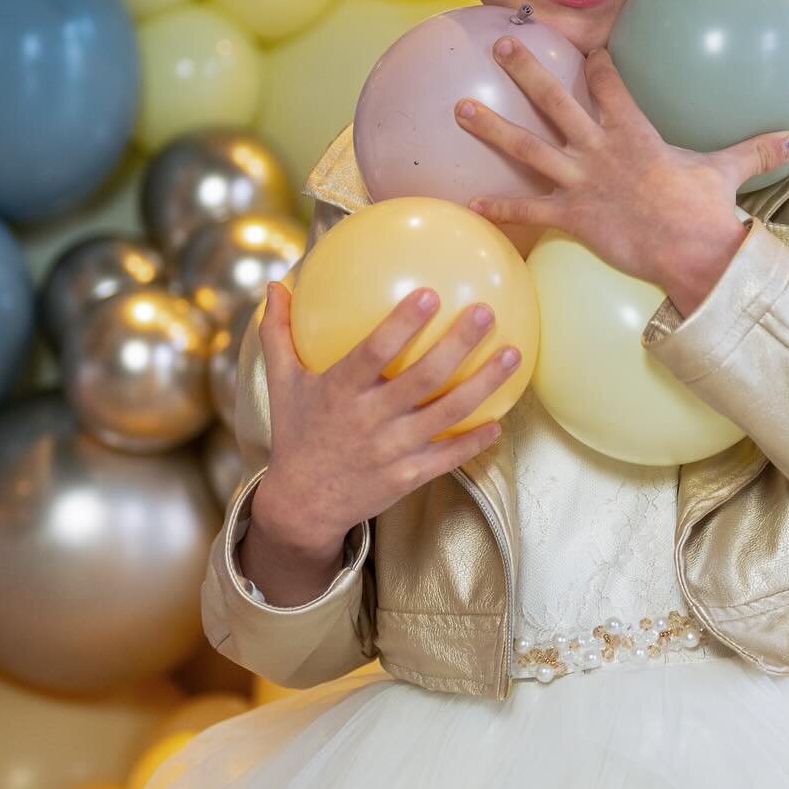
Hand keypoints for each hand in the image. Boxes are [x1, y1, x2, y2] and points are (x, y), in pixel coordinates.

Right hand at [249, 279, 523, 557]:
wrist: (303, 504)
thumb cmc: (297, 433)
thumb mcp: (282, 384)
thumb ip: (279, 334)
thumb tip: (275, 284)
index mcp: (339, 390)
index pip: (374, 351)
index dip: (402, 324)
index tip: (430, 293)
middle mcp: (369, 419)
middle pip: (424, 377)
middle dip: (459, 343)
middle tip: (486, 312)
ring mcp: (392, 450)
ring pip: (447, 413)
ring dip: (484, 384)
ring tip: (513, 353)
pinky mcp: (408, 476)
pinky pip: (449, 456)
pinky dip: (475, 440)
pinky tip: (500, 420)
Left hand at [454, 37, 788, 314]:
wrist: (694, 252)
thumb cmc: (709, 211)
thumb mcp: (729, 172)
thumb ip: (756, 148)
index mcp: (636, 132)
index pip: (611, 83)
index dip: (597, 61)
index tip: (584, 43)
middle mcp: (601, 149)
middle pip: (556, 100)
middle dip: (526, 69)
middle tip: (501, 43)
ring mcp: (582, 181)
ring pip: (527, 147)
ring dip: (491, 126)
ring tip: (458, 107)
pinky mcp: (572, 216)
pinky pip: (528, 209)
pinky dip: (499, 205)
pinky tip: (469, 198)